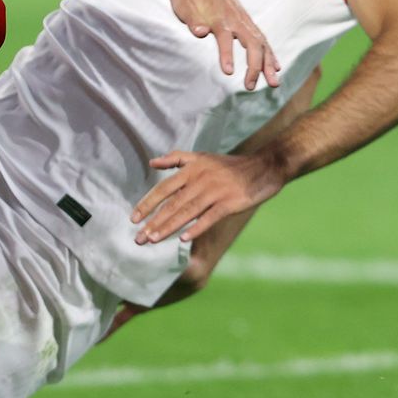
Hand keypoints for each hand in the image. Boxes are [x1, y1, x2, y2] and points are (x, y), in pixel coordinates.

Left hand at [131, 151, 285, 244]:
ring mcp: (215, 192)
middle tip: (139, 238)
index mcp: (191, 169)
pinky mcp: (230, 203)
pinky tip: (183, 239)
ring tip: (153, 240)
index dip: (147, 204)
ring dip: (168, 227)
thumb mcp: (201, 156)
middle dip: (153, 222)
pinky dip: (196, 228)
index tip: (133, 218)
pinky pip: (209, 218)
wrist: (264, 166)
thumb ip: (176, 159)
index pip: (163, 189)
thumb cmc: (229, 165)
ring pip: (186, 212)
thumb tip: (151, 163)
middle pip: (172, 204)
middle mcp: (200, 180)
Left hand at [169, 0, 279, 89]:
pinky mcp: (245, 21)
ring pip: (261, 43)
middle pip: (251, 44)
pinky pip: (261, 39)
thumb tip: (200, 30)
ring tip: (273, 83)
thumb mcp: (183, 4)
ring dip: (268, 64)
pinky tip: (275, 67)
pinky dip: (269, 54)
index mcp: (218, 17)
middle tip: (250, 86)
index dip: (226, 55)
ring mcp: (243, 20)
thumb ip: (193, 19)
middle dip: (254, 66)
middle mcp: (235, 19)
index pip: (225, 39)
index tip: (228, 73)